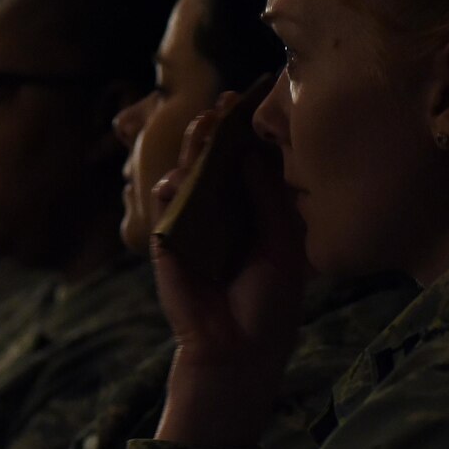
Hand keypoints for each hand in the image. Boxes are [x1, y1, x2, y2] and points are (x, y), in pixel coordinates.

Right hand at [152, 87, 308, 448]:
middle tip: (227, 100)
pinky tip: (178, 177)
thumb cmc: (270, 303)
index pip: (250, 161)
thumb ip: (268, 199)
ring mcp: (193, 225)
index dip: (250, 131)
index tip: (258, 98)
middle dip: (218, 128)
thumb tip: (255, 152)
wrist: (240, 350)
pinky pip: (165, 208)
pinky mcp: (168, 243)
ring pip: (187, 174)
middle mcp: (223, 212)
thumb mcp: (283, 245)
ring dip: (193, 147)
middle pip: (216, 159)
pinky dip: (170, 189)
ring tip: (203, 123)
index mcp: (255, 212)